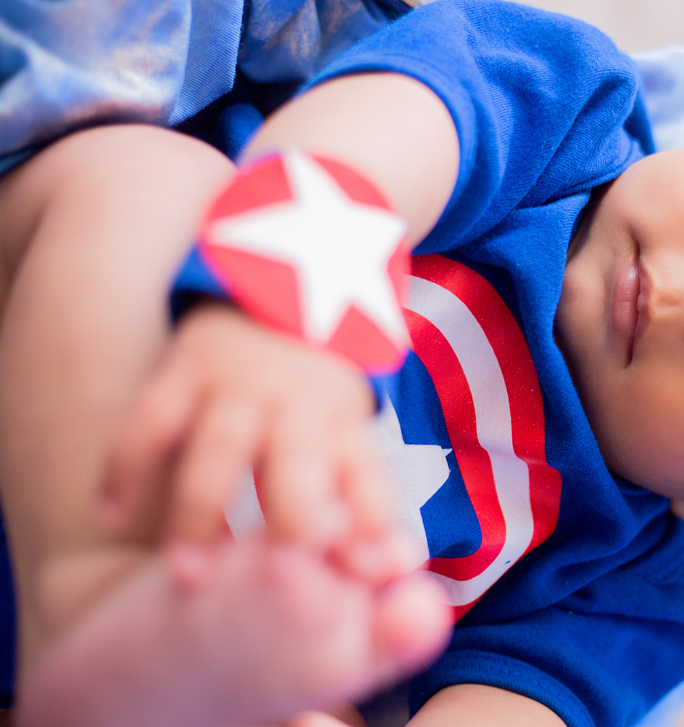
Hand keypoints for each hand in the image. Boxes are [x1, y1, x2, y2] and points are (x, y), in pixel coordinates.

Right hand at [103, 303, 391, 545]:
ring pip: (221, 448)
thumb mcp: (345, 439)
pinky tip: (110, 514)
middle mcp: (298, 406)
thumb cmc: (312, 404)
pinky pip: (150, 420)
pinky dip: (127, 466)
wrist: (275, 302)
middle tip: (275, 573)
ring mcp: (239, 387)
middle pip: (300, 461)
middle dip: (289, 515)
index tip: (370, 562)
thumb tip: (382, 567)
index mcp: (343, 427)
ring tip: (185, 574)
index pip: (367, 473)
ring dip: (202, 511)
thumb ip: (356, 502)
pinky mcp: (185, 372)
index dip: (372, 514)